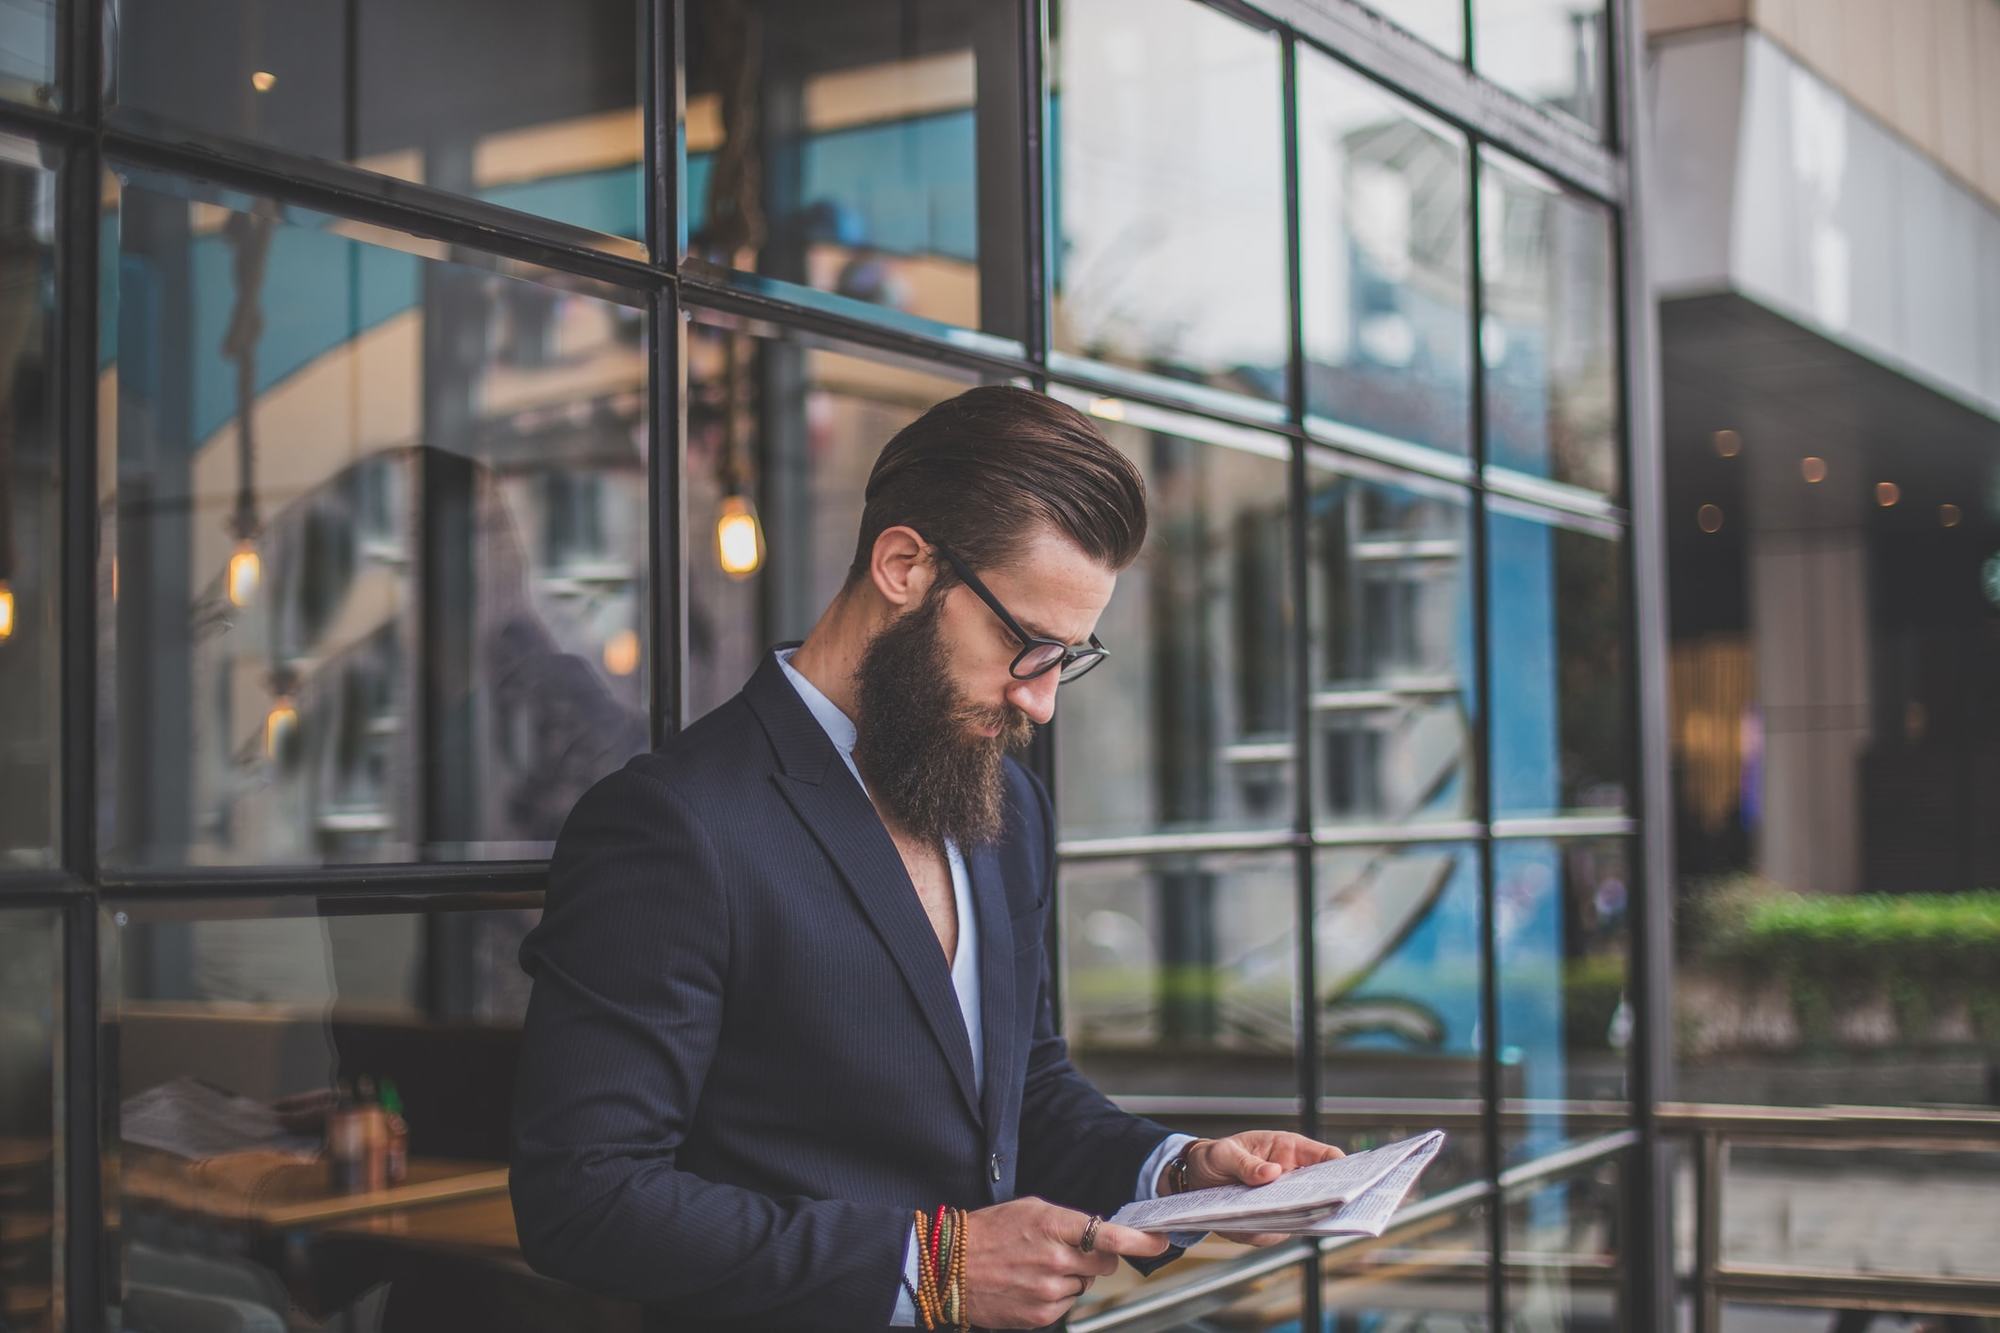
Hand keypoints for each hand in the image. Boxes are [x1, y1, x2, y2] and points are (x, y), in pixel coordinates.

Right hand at [961, 1196, 1168, 1328]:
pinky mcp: (1041, 1315)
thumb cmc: (989, 1232)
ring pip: (1083, 1284)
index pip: (1108, 1235)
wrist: (951, 1267)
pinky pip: (1066, 1304)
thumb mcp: (1029, 1209)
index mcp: (1053, 1226)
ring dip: (1070, 1277)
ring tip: (1035, 1267)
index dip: (1140, 1240)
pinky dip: (1055, 1295)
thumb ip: (1068, 1221)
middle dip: (1095, 1256)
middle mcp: (1055, 1260)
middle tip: (1067, 1250)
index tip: (1159, 1240)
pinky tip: (1029, 1284)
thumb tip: (1098, 1234)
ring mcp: (1049, 1291)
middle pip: (1104, 1262)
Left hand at [1166, 1131, 1345, 1246]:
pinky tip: (1252, 1231)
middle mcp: (1290, 1177)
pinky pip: (1275, 1233)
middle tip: (1322, 1210)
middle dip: (1325, 1203)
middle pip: (1321, 1192)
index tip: (1351, 1182)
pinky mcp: (1268, 1223)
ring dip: (1292, 1223)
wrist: (1193, 1178)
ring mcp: (1281, 1202)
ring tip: (1276, 1222)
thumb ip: (1245, 1163)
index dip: (1344, 1170)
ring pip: (1300, 1217)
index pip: (1326, 1158)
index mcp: (1288, 1150)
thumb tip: (1271, 1174)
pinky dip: (1266, 1234)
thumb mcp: (1223, 1154)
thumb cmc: (1214, 1157)